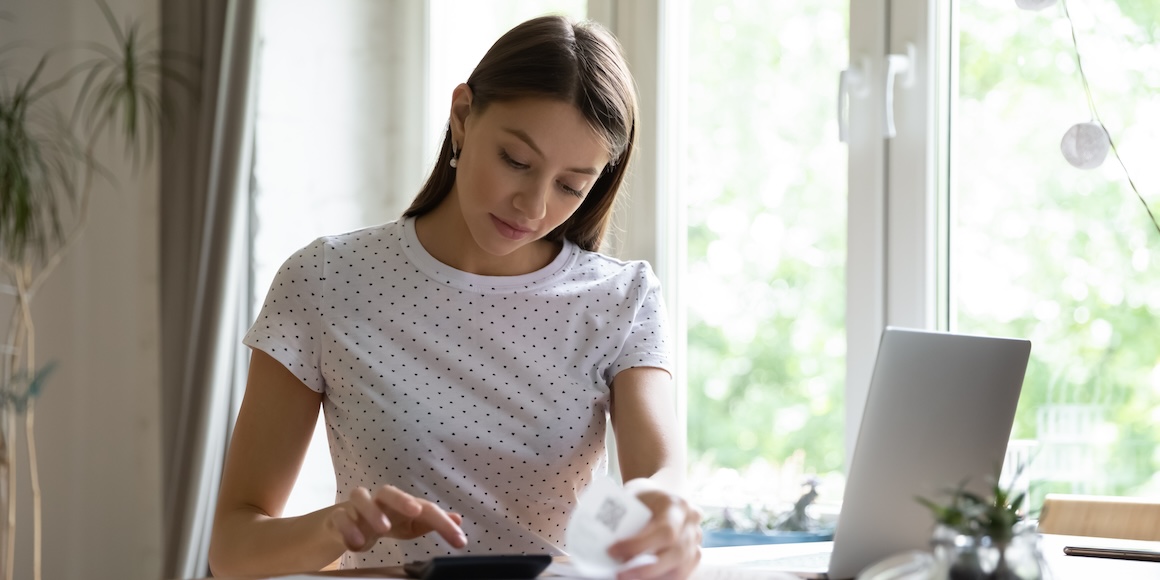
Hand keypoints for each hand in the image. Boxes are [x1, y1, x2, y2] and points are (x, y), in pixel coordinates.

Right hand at [327, 484, 467, 552]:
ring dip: (372, 511)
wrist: (346, 524)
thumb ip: (431, 523)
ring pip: (360, 497)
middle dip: (402, 500)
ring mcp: (356, 507)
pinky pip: (339, 518)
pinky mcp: (338, 518)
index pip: (425, 508)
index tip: (459, 539)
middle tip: (415, 511)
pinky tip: (357, 542)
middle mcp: (379, 501)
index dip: (443, 523)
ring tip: (383, 529)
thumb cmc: (385, 520)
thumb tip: (458, 519)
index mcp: (400, 503)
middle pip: (389, 491)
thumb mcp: (410, 524)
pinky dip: (348, 527)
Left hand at [607, 487, 702, 579]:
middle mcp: (691, 522)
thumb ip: (624, 518)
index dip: (639, 545)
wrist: (658, 497)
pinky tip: (643, 578)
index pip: (664, 531)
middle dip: (646, 569)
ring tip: (629, 577)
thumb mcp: (633, 499)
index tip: (613, 551)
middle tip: (620, 574)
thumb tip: (606, 545)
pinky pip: (682, 574)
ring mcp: (696, 539)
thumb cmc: (642, 499)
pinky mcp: (695, 554)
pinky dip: (661, 578)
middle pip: (676, 553)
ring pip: (681, 569)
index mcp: (677, 505)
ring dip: (654, 577)